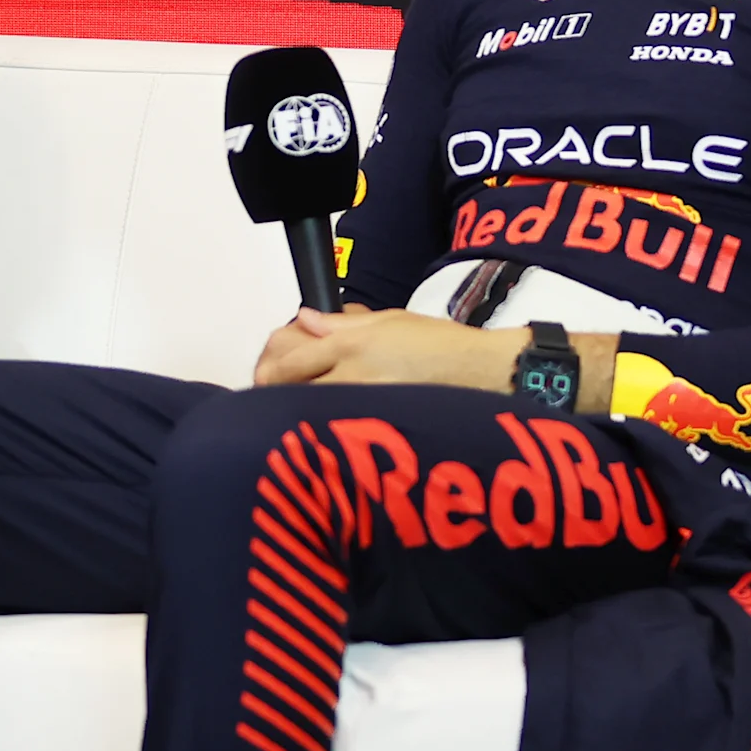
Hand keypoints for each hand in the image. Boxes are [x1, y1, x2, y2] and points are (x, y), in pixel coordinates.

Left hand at [252, 305, 610, 409]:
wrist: (486, 373)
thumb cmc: (441, 343)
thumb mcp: (390, 320)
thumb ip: (342, 322)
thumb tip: (305, 319)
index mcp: (351, 345)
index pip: (290, 360)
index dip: (270, 369)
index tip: (264, 375)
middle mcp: (351, 376)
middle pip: (289, 391)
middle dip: (273, 395)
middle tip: (271, 401)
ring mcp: (364, 405)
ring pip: (309, 413)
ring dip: (297, 413)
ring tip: (297, 417)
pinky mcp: (379, 427)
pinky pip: (338, 428)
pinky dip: (326, 428)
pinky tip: (328, 432)